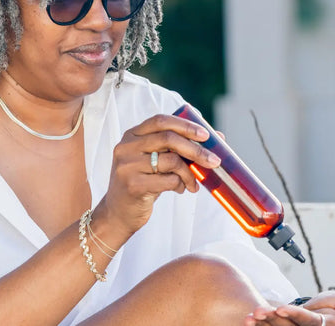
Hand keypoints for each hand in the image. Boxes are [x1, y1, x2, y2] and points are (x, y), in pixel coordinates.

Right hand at [97, 114, 221, 235]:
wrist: (118, 214)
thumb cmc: (143, 183)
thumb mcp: (154, 161)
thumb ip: (177, 148)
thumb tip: (217, 138)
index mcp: (131, 135)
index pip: (160, 121)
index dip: (185, 125)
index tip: (205, 135)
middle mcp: (126, 147)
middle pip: (169, 138)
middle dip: (196, 149)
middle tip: (213, 160)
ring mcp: (127, 166)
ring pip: (171, 161)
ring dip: (190, 173)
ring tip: (193, 184)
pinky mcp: (132, 185)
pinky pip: (168, 180)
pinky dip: (180, 185)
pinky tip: (180, 189)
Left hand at [245, 292, 334, 325]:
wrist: (317, 317)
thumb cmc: (333, 310)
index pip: (307, 323)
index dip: (294, 316)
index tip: (280, 308)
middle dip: (271, 320)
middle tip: (256, 312)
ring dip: (262, 324)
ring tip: (250, 316)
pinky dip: (258, 325)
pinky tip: (247, 319)